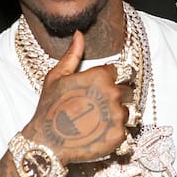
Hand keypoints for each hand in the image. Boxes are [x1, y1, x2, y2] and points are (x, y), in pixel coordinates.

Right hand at [28, 31, 132, 163]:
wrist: (47, 142)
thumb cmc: (49, 108)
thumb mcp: (57, 77)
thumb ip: (72, 54)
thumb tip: (79, 34)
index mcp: (100, 76)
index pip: (119, 72)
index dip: (110, 79)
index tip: (99, 88)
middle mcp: (112, 93)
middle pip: (127, 90)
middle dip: (116, 96)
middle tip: (97, 107)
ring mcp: (117, 115)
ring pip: (129, 110)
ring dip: (118, 114)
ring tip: (99, 121)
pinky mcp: (119, 134)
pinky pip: (126, 130)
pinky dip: (115, 132)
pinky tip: (99, 133)